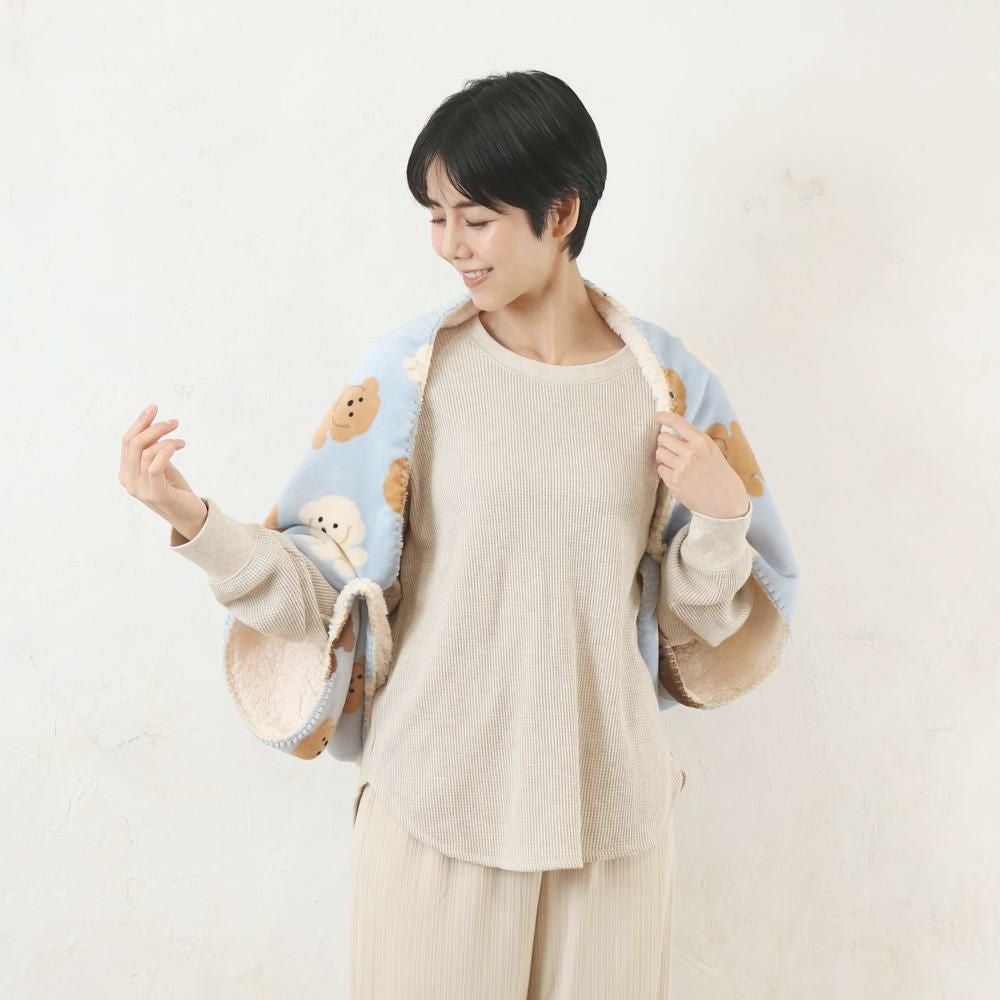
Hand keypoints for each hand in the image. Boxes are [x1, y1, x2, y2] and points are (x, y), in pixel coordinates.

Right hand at [119, 403, 206, 538]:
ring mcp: (140, 489)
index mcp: (126, 474)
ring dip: (166, 438)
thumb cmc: (176, 490)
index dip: (140, 422)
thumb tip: (153, 426)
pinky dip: (165, 451)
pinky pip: (155, 466)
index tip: (154, 408)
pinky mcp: (156, 494)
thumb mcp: (162, 466)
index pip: (127, 442)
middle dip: (153, 427)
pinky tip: (178, 446)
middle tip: (174, 422)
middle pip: (133, 443)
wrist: (190, 517)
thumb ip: (153, 450)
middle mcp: (129, 482)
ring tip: (182, 441)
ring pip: (145, 451)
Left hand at [653, 410, 748, 518]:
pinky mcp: (674, 482)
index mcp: (701, 441)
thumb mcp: (711, 450)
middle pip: (662, 438)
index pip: (677, 422)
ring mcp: (681, 468)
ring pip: (659, 453)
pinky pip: (660, 469)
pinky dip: (666, 471)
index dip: (663, 417)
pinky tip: (678, 476)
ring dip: (664, 457)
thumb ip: (693, 440)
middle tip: (673, 451)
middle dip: (665, 443)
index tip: (656, 418)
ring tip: (676, 464)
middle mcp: (690, 452)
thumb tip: (670, 431)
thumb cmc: (718, 473)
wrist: (725, 500)